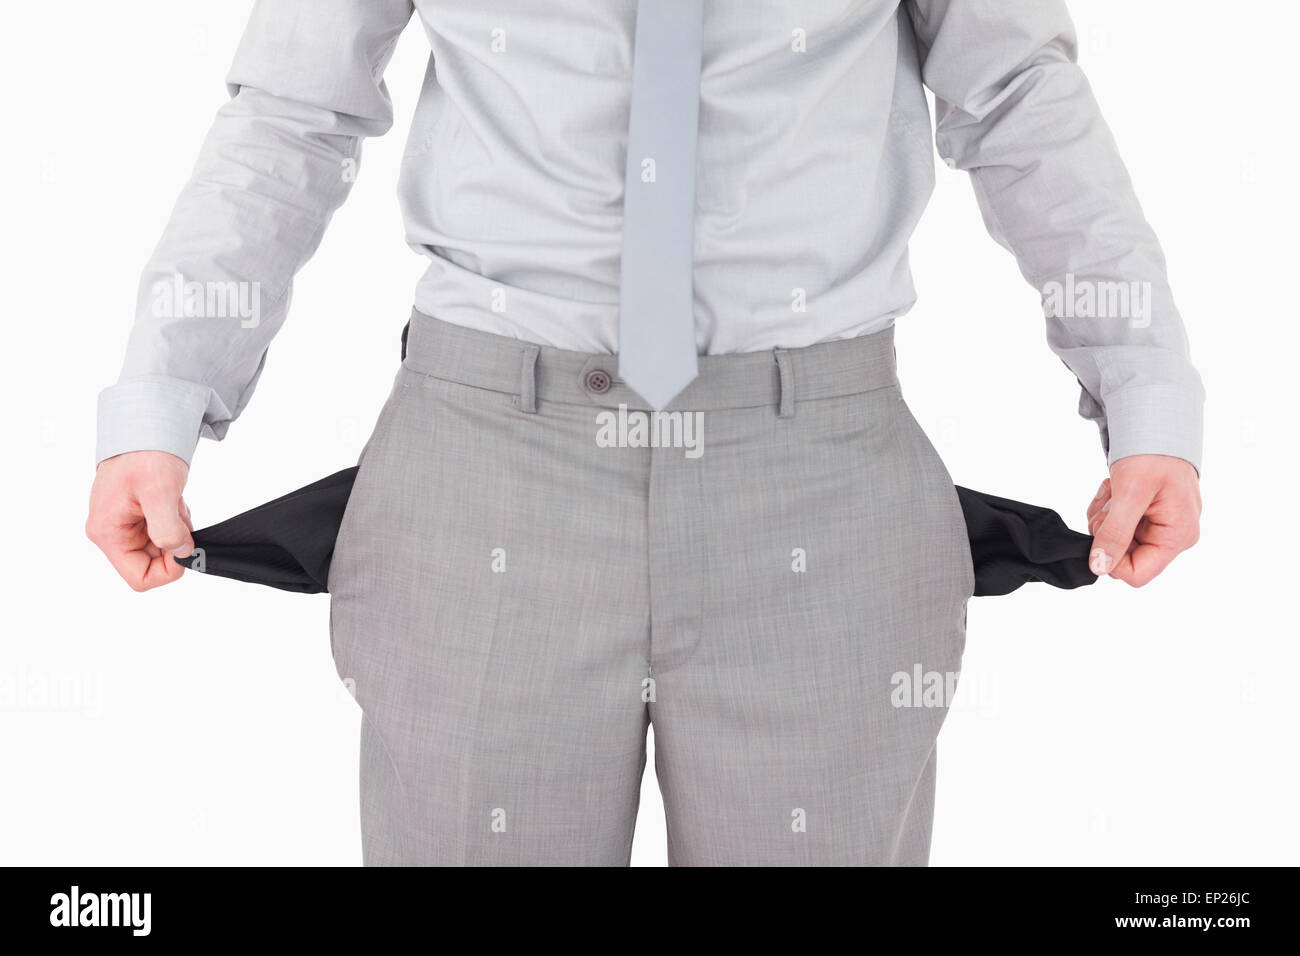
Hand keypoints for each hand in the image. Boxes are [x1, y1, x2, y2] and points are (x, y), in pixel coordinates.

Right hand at [86, 451, 194, 590]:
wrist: (146, 426)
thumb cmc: (146, 453)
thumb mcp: (160, 492)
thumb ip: (168, 530)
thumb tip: (182, 553)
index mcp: (108, 533)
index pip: (139, 578)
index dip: (168, 570)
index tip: (184, 545)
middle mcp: (110, 532)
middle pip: (152, 563)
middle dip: (174, 543)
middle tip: (178, 514)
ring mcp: (122, 524)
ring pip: (160, 547)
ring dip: (176, 530)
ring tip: (174, 502)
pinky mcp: (135, 515)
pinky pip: (161, 531)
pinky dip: (174, 520)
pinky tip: (173, 500)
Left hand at [1086, 454, 1200, 586]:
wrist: (1157, 426)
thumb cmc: (1153, 455)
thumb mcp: (1130, 494)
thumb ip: (1116, 533)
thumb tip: (1100, 567)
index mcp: (1177, 536)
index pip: (1137, 574)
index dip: (1111, 559)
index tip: (1104, 529)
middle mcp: (1172, 536)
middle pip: (1122, 556)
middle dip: (1107, 531)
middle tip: (1110, 502)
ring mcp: (1159, 527)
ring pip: (1114, 541)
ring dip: (1104, 516)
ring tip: (1113, 491)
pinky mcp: (1146, 517)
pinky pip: (1115, 525)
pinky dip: (1107, 508)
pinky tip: (1113, 489)